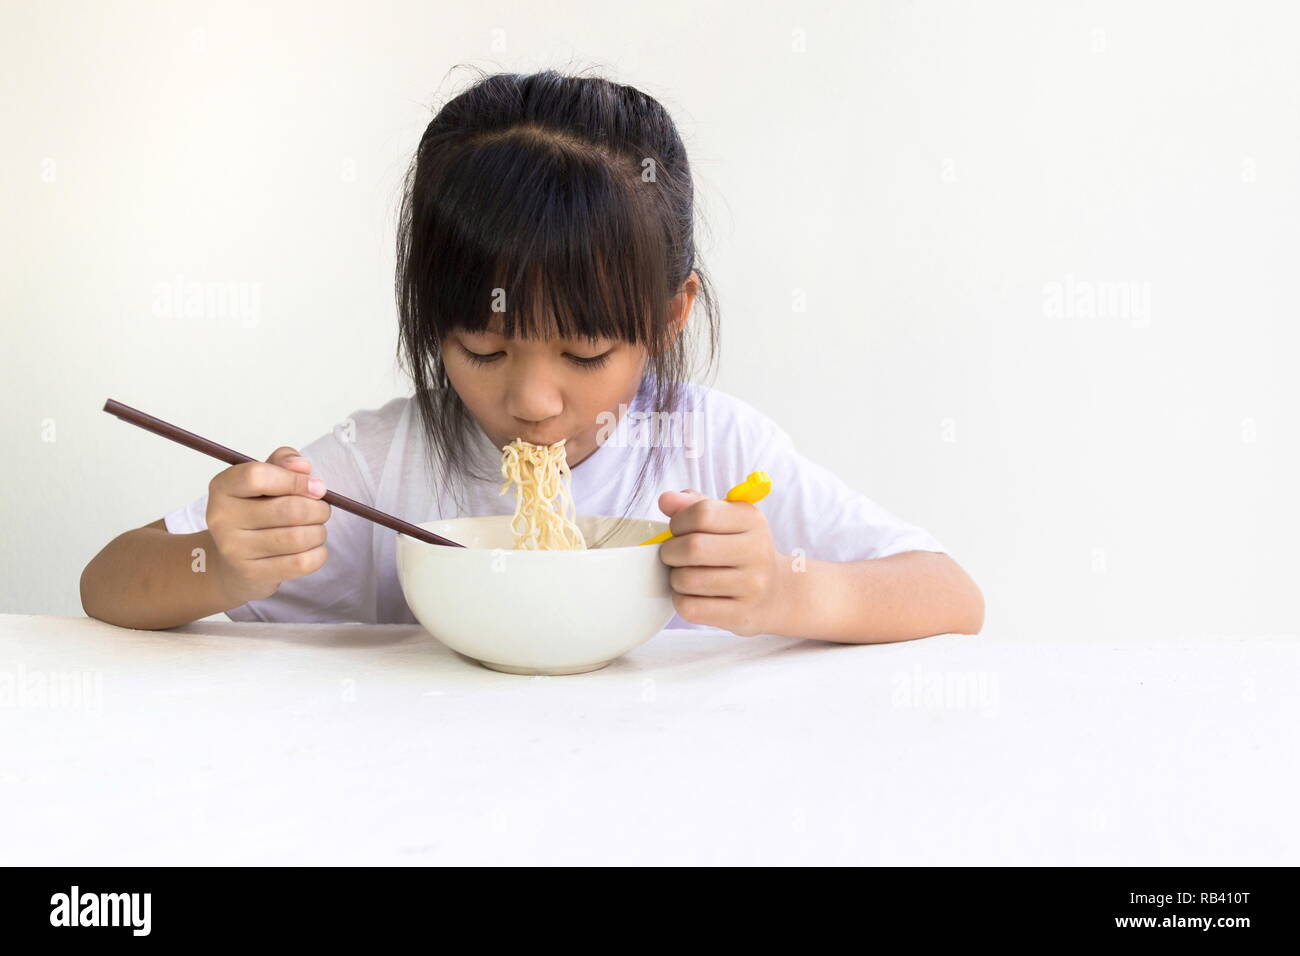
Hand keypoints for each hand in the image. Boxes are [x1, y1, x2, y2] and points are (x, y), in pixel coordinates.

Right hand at [205, 446, 330, 604]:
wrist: (234, 562)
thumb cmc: (256, 512)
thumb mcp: (265, 480)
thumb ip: (283, 462)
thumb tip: (302, 466)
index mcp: (223, 487)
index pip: (257, 476)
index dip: (295, 480)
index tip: (317, 487)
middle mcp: (222, 518)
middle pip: (288, 509)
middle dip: (318, 509)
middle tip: (322, 510)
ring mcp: (234, 549)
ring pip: (299, 538)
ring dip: (319, 532)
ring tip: (316, 529)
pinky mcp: (252, 574)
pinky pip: (301, 563)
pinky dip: (318, 554)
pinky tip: (313, 548)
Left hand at [656, 488, 790, 635]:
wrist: (777, 593)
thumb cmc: (739, 549)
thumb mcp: (725, 519)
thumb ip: (693, 504)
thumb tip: (665, 500)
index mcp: (752, 520)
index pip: (703, 513)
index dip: (678, 521)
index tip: (677, 529)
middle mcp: (757, 551)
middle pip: (693, 548)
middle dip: (670, 552)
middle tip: (672, 555)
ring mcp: (752, 586)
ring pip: (687, 580)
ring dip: (675, 578)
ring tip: (684, 575)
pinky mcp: (741, 615)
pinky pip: (691, 608)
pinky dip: (681, 600)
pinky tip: (691, 594)